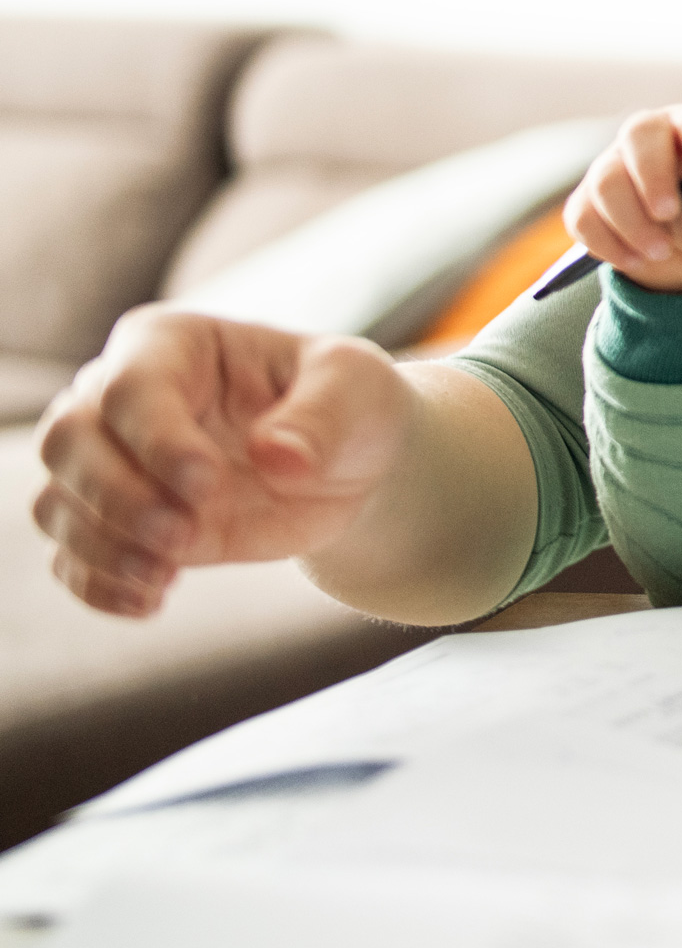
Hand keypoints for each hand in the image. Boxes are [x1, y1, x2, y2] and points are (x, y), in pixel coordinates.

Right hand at [31, 309, 418, 615]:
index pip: (130, 388)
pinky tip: (149, 602)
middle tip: (184, 535)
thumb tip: (277, 457)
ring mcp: (112, 464)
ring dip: (101, 548)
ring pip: (56, 503)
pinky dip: (98, 585)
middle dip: (116, 498)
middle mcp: (118, 398)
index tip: (207, 485)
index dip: (158, 441)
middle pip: (68, 442)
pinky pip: (71, 558)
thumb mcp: (358, 390)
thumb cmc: (347, 405)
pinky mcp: (118, 525)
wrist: (347, 462)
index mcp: (171, 344)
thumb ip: (322, 417)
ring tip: (165, 576)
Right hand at [566, 104, 681, 294]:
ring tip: (662, 250)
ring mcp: (613, 168)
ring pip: (605, 182)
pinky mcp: (589, 203)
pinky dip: (606, 244)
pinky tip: (634, 259)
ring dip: (631, 223)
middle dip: (652, 179)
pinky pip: (582, 218)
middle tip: (669, 215)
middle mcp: (649, 140)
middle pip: (636, 137)